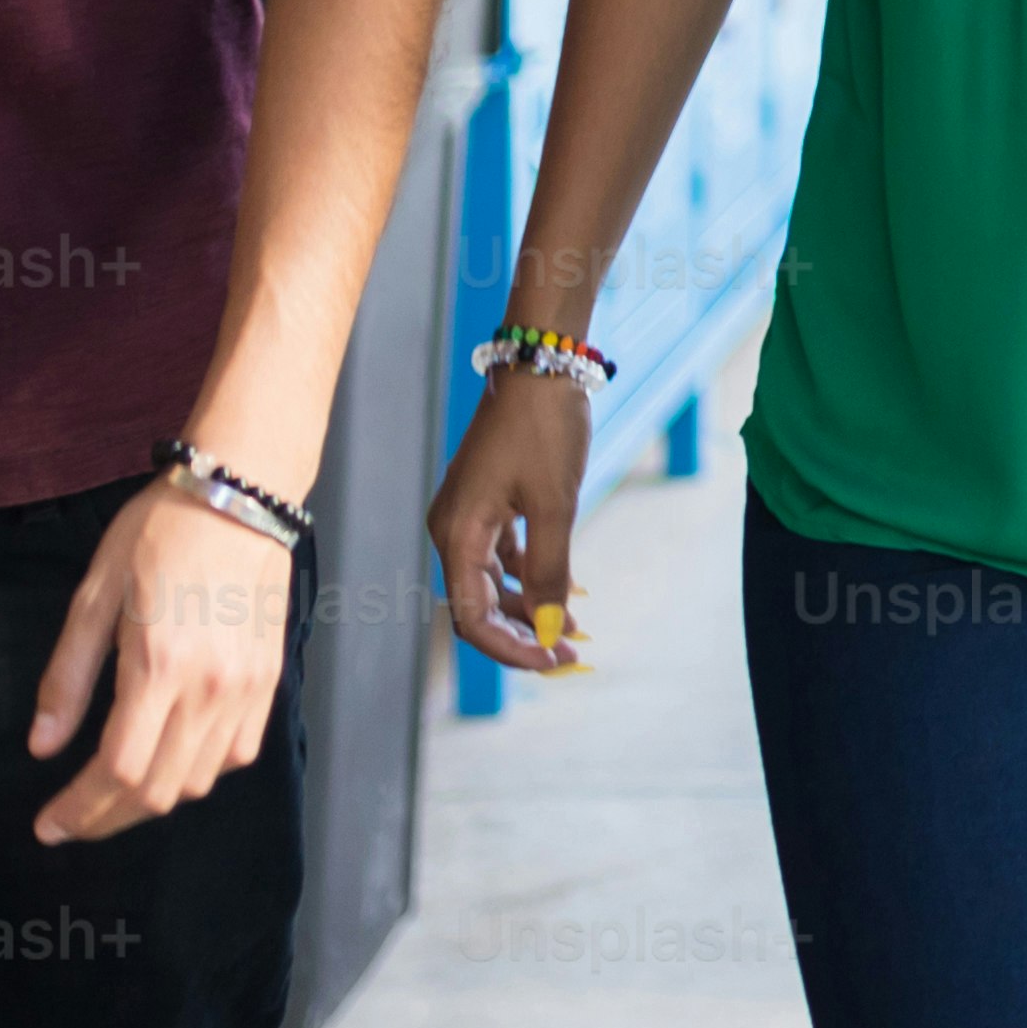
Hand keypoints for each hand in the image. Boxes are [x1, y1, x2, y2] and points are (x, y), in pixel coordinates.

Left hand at [29, 477, 300, 845]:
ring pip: (200, 781)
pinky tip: (170, 761)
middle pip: (158, 791)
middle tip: (71, 821)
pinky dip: (199, 773)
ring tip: (114, 795)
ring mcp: (248, 687)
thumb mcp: (94, 596)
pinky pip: (237, 754)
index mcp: (158, 664)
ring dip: (152, 801)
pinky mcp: (270, 679)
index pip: (118, 770)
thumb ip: (67, 677)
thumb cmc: (156, 534)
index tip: (48, 825)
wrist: (240, 494)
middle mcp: (210, 687)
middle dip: (107, 818)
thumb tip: (42, 745)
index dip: (79, 810)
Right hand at [431, 370, 595, 674]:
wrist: (540, 366)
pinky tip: (564, 590)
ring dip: (530, 608)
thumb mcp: (554, 505)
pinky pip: (502, 556)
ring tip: (574, 628)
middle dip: (523, 635)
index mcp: (457, 535)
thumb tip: (551, 628)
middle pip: (479, 605)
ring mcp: (467, 515)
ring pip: (492, 583)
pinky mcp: (486, 501)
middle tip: (569, 656)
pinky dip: (529, 576)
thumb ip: (549, 570)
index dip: (511, 648)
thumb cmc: (544, 430)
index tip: (553, 661)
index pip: (472, 617)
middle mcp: (452, 530)